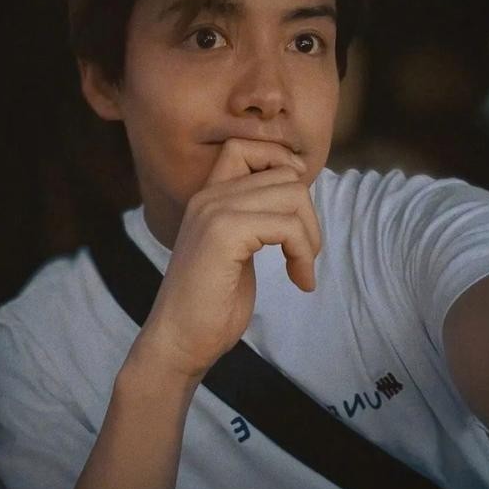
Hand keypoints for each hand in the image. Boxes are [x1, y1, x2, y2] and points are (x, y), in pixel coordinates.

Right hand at [135, 138, 321, 379]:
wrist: (178, 342)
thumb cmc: (210, 305)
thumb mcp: (237, 250)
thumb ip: (256, 219)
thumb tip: (298, 197)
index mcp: (207, 197)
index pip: (246, 146)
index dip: (282, 166)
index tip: (295, 210)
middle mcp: (208, 196)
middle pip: (285, 173)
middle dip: (309, 216)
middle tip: (305, 254)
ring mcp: (214, 212)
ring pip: (293, 195)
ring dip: (310, 236)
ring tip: (302, 268)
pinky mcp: (224, 234)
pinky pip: (287, 226)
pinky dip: (304, 253)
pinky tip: (299, 280)